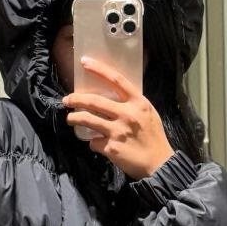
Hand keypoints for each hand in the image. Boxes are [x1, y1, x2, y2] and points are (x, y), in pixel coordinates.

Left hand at [62, 57, 174, 178]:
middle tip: (67, 100)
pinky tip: (97, 144)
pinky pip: (93, 142)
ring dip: (74, 118)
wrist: (159, 163)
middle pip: (94, 101)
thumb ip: (132, 104)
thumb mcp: (148, 113)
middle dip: (76, 99)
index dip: (99, 69)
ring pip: (87, 119)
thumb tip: (112, 95)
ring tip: (70, 118)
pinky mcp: (111, 147)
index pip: (116, 80)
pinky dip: (93, 142)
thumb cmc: (154, 137)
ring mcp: (118, 131)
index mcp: (138, 102)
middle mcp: (127, 114)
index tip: (84, 62)